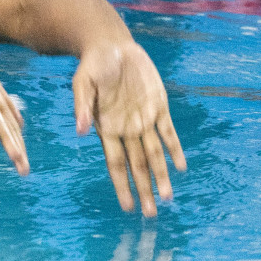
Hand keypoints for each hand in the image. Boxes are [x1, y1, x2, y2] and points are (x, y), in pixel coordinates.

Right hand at [72, 40, 185, 216]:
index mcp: (106, 127)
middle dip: (145, 190)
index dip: (122, 186)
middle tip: (152, 214)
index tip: (128, 207)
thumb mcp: (82, 83)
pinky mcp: (158, 107)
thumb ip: (81, 106)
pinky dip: (174, 149)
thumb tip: (80, 130)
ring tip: (168, 198)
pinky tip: (180, 166)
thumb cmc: (92, 65)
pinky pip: (168, 132)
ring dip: (161, 176)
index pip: (116, 164)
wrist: (111, 46)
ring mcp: (143, 119)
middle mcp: (126, 129)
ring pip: (155, 155)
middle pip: (138, 166)